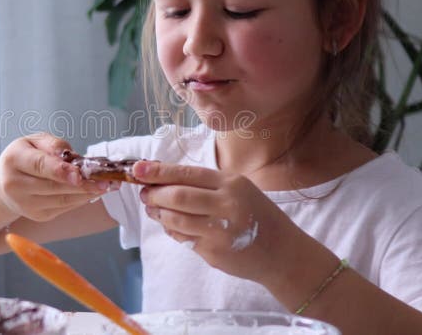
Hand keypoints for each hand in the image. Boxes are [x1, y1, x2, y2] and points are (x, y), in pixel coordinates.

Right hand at [0, 133, 112, 221]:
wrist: (3, 182)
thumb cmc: (24, 156)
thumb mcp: (35, 141)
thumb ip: (54, 145)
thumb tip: (73, 158)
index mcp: (14, 160)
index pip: (40, 166)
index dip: (61, 171)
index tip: (80, 174)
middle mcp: (15, 185)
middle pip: (54, 186)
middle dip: (83, 184)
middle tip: (107, 180)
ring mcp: (25, 204)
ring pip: (62, 200)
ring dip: (87, 193)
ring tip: (107, 185)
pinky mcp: (37, 215)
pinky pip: (64, 207)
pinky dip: (81, 199)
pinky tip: (94, 191)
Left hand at [133, 160, 303, 281]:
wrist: (282, 252)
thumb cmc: (256, 215)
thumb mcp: (239, 190)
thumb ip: (205, 184)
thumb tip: (162, 177)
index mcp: (233, 184)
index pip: (188, 174)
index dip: (159, 171)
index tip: (138, 169)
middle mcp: (228, 205)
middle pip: (178, 197)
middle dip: (154, 194)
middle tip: (144, 193)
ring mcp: (221, 231)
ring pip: (176, 219)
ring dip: (158, 214)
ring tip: (153, 209)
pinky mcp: (215, 253)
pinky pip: (183, 238)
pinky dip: (171, 230)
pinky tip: (170, 225)